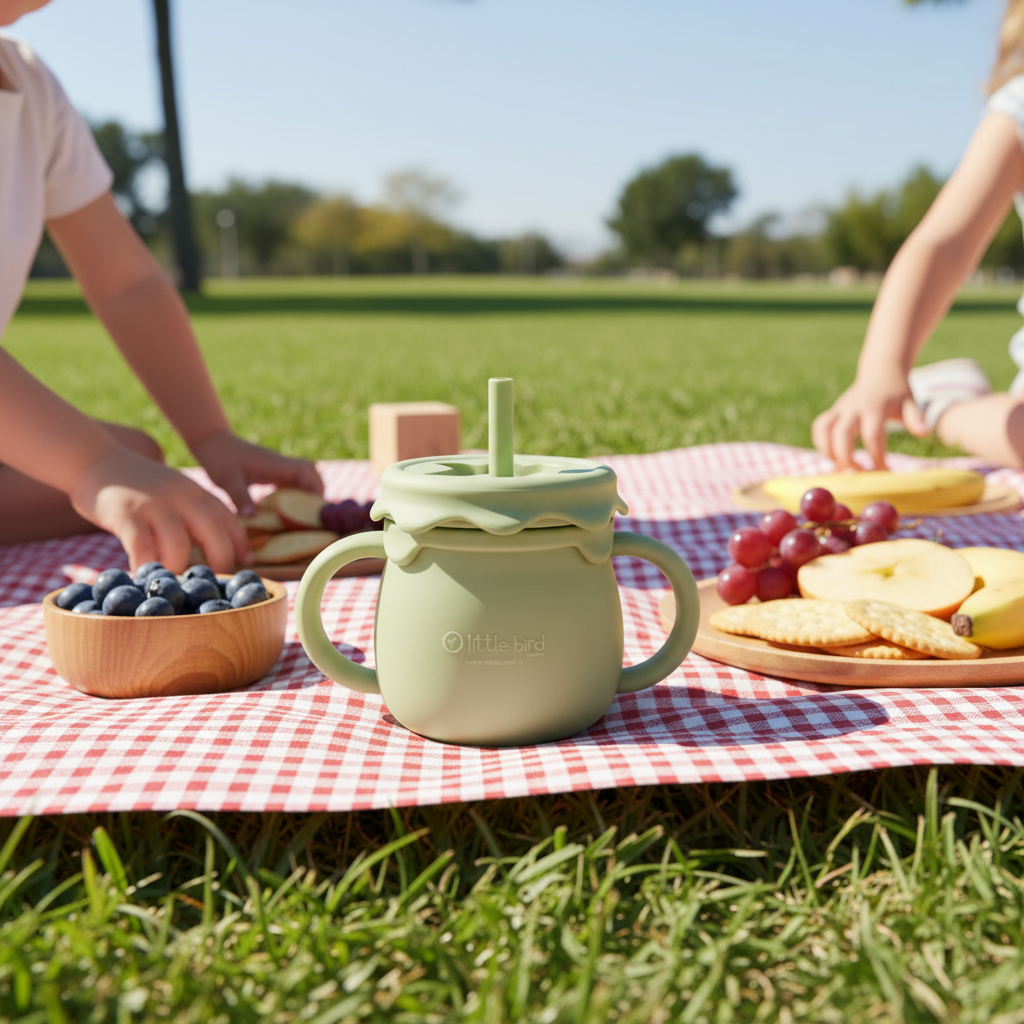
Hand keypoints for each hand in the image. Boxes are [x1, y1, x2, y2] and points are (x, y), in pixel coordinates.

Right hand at [69, 446, 250, 572]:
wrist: (95, 459)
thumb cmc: (139, 485)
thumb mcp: (175, 490)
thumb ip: (194, 512)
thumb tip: (216, 548)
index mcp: (196, 491)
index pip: (228, 518)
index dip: (239, 543)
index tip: (246, 562)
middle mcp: (181, 496)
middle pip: (213, 532)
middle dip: (219, 561)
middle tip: (212, 580)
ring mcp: (154, 505)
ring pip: (179, 546)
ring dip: (179, 569)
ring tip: (174, 582)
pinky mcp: (126, 514)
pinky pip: (142, 549)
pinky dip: (145, 568)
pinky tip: (142, 578)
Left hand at [190, 430, 322, 516]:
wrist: (213, 443)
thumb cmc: (220, 459)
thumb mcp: (228, 480)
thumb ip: (240, 497)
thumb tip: (251, 517)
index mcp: (275, 464)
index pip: (305, 472)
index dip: (315, 489)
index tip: (316, 507)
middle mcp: (281, 464)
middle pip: (310, 473)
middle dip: (317, 491)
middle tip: (315, 512)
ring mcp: (277, 466)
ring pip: (303, 476)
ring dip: (308, 491)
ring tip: (306, 513)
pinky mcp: (272, 470)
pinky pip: (292, 480)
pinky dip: (296, 492)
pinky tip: (290, 507)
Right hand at [811, 363, 928, 469]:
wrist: (881, 371)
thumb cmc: (898, 391)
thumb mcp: (911, 402)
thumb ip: (915, 418)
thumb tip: (924, 433)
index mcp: (874, 407)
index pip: (872, 436)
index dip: (877, 457)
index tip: (885, 470)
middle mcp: (853, 407)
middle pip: (841, 435)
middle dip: (845, 457)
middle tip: (856, 473)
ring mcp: (841, 408)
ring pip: (823, 430)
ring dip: (827, 451)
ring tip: (840, 466)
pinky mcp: (834, 411)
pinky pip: (820, 427)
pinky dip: (821, 442)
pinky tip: (833, 455)